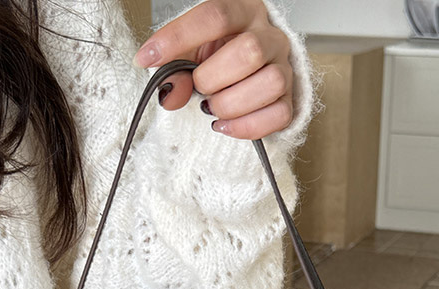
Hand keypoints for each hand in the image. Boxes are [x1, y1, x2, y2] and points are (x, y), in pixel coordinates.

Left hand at [132, 0, 293, 139]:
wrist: (253, 73)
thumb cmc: (220, 56)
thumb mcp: (193, 52)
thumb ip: (177, 68)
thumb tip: (169, 94)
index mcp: (243, 10)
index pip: (215, 15)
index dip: (178, 38)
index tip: (147, 59)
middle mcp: (269, 35)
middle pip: (249, 51)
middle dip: (214, 77)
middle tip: (201, 88)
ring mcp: (285, 67)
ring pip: (270, 83)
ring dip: (232, 103)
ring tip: (214, 107)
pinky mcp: (291, 99)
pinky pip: (279, 115)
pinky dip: (246, 127)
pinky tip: (225, 125)